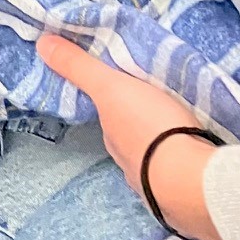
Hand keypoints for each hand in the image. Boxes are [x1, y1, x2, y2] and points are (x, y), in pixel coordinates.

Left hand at [37, 34, 226, 239]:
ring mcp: (160, 185)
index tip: (133, 95)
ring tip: (184, 129)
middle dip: (144, 127)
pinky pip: (185, 173)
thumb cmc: (150, 129)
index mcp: (114, 141)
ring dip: (167, 146)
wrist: (194, 180)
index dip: (118, 107)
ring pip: (159, 159)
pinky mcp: (189, 195)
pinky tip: (198, 155)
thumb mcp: (111, 87)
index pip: (111, 121)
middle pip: (134, 141)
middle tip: (162, 107)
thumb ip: (79, 67)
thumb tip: (41, 44)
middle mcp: (132, 167)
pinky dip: (188, 162)